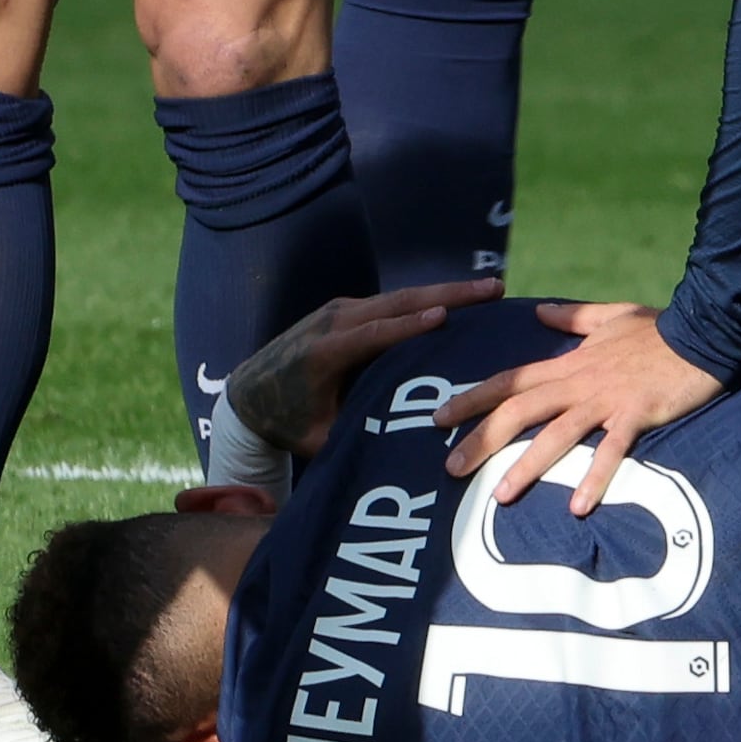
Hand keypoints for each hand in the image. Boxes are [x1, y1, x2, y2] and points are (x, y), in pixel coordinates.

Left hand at [220, 276, 503, 466]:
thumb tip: (403, 451)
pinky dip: (426, 298)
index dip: (407, 327)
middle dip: (446, 295)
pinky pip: (391, 302)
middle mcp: (332, 322)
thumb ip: (354, 436)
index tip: (444, 318)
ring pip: (399, 296)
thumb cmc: (287, 422)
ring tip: (488, 290)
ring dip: (444, 291)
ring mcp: (340, 310)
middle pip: (395, 303)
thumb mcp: (318, 439)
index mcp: (322, 355)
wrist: (248, 390)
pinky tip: (459, 300)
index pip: (371, 336)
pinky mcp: (348, 309)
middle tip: (492, 290)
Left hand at [437, 302, 726, 512]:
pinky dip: (595, 476)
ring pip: (557, 433)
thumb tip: (541, 313)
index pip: (511, 380)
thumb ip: (573, 319)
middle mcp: (580, 382)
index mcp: (570, 363)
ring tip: (500, 495)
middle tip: (450, 468)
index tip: (441, 417)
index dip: (474, 398)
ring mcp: (606, 400)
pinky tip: (579, 507)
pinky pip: (611, 450)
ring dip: (527, 464)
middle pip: (520, 409)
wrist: (702, 331)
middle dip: (483, 438)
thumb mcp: (610, 316)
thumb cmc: (658, 328)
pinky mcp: (636, 414)